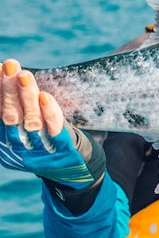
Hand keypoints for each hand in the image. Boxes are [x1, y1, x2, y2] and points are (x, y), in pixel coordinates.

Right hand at [1, 59, 103, 189]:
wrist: (72, 172)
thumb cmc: (44, 143)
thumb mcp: (22, 131)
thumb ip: (12, 112)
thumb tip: (7, 81)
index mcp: (5, 141)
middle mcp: (18, 146)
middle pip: (10, 116)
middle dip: (7, 89)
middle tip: (8, 65)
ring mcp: (39, 149)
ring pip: (31, 121)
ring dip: (26, 97)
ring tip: (24, 75)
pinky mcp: (61, 150)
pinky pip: (54, 130)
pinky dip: (49, 113)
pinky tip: (44, 96)